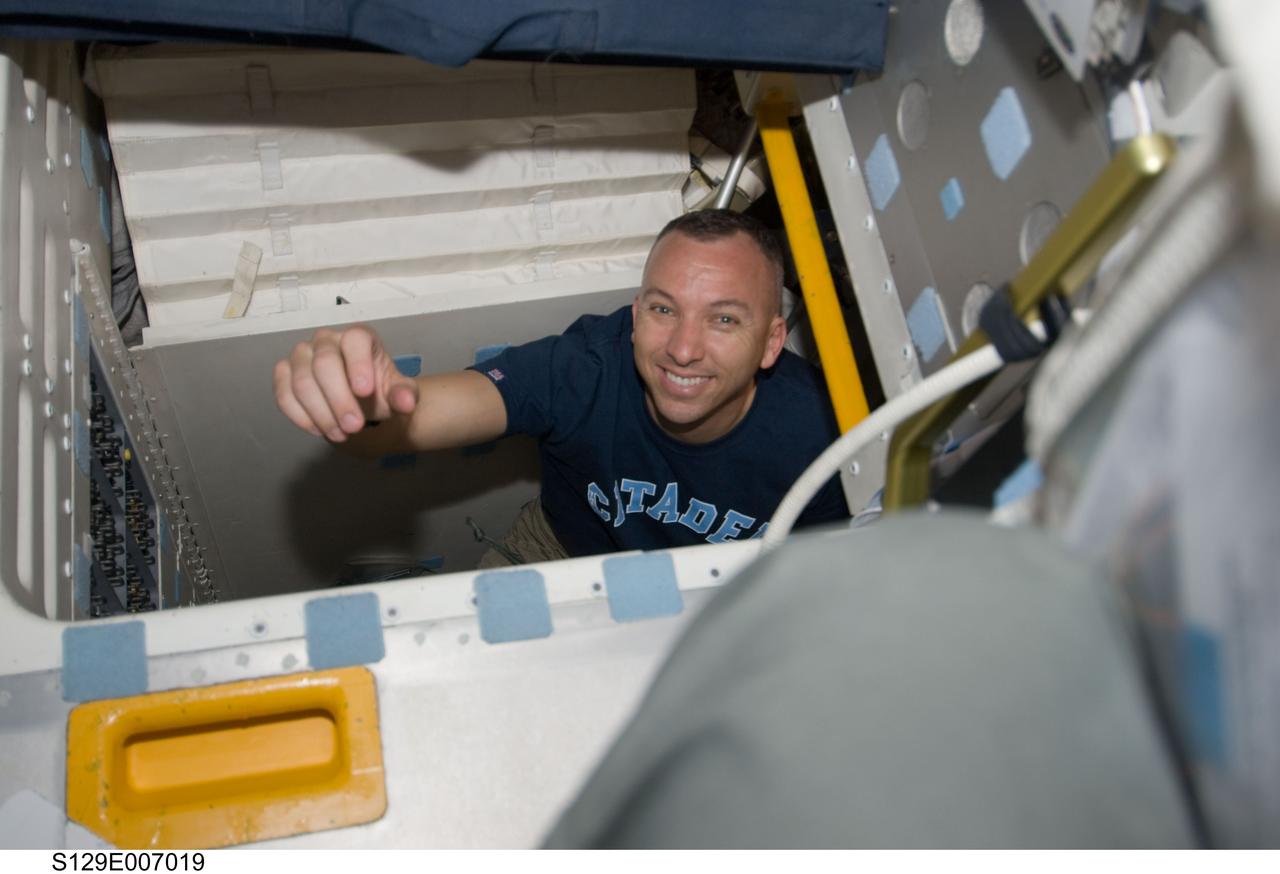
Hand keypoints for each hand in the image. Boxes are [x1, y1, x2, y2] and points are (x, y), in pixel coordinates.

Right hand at [273, 325, 418, 441]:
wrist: (357, 398)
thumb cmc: (376, 388)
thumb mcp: (397, 392)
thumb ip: (404, 395)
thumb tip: (407, 403)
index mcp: (358, 336)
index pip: (355, 340)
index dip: (358, 364)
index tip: (366, 392)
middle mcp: (326, 339)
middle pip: (324, 364)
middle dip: (339, 400)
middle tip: (354, 427)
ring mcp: (302, 354)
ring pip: (302, 382)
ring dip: (321, 413)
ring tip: (341, 434)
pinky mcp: (284, 372)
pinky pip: (284, 394)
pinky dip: (301, 416)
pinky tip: (320, 429)